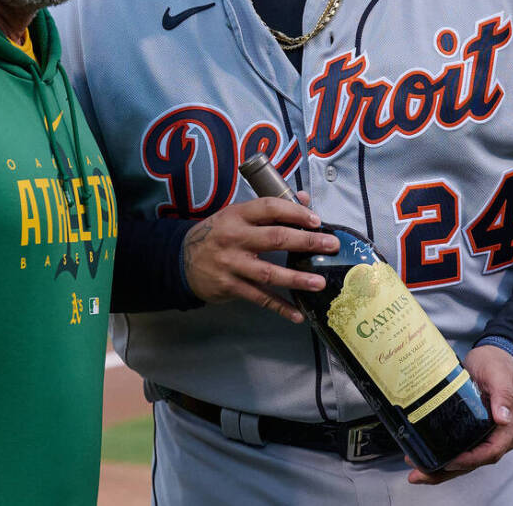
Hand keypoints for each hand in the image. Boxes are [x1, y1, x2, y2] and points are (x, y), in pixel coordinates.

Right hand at [181, 193, 338, 323]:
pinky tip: (297, 314)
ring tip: (320, 282)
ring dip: (297, 279)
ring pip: (269, 273)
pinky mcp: (229, 286)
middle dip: (306, 241)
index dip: (295, 212)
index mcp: (237, 215)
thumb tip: (305, 199)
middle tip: (330, 245)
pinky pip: (259, 297)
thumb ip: (270, 208)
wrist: (181, 259)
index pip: (269, 208)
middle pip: (275, 238)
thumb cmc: (217, 234)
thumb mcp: (236, 215)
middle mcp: (234, 238)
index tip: (316, 220)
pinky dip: (279, 307)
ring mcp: (231, 264)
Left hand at [406, 344, 512, 484]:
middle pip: (474, 461)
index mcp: (508, 426)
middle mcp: (498, 435)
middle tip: (420, 474)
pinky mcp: (472, 431)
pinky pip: (459, 450)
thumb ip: (503, 394)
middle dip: (447, 471)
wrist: (494, 355)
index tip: (450, 462)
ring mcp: (485, 435)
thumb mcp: (500, 374)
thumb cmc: (498, 364)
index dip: (470, 460)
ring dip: (441, 470)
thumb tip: (503, 418)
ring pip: (465, 460)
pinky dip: (443, 458)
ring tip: (416, 472)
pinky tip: (424, 460)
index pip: (491, 451)